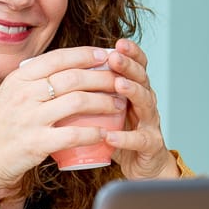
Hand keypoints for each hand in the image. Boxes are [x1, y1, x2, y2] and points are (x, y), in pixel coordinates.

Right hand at [0, 46, 128, 201]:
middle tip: (121, 81)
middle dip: (103, 77)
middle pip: (74, 77)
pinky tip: (104, 133)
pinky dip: (94, 133)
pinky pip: (74, 134)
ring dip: (104, 102)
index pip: (58, 58)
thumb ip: (32, 82)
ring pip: (78, 102)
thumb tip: (66, 69)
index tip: (105, 55)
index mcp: (18, 78)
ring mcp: (29, 118)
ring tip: (117, 105)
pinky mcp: (36, 143)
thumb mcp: (9, 96)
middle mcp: (23, 94)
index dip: (86, 54)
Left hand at [99, 39, 179, 179]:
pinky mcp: (150, 146)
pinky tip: (111, 136)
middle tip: (115, 57)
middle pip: (141, 79)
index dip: (131, 54)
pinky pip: (139, 141)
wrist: (141, 166)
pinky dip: (125, 139)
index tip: (118, 42)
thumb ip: (91, 94)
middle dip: (129, 67)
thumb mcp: (105, 111)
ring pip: (146, 104)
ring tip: (119, 85)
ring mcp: (150, 124)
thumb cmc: (118, 134)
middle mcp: (145, 103)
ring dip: (132, 92)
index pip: (136, 66)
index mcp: (134, 91)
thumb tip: (59, 74)